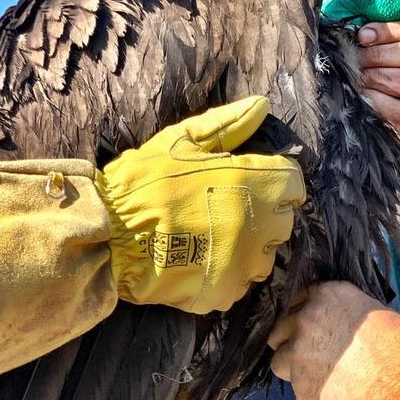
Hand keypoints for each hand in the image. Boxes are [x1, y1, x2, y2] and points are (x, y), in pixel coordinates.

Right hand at [98, 97, 305, 314]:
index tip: (252, 181)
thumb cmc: (142, 182)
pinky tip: (201, 262)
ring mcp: (244, 264)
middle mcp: (259, 226)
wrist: (107, 236)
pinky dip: (227, 274)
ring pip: (265, 256)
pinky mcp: (226, 293)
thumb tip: (262, 106)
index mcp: (254, 184)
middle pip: (283, 221)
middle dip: (262, 213)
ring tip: (212, 238)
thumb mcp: (180, 141)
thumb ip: (227, 125)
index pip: (293, 182)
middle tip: (224, 208)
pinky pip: (240, 283)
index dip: (273, 179)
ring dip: (249, 247)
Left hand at [269, 282, 399, 399]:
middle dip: (291, 340)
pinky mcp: (299, 385)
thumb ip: (355, 313)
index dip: (305, 313)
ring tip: (319, 378)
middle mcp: (306, 319)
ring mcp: (298, 353)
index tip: (313, 325)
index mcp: (329, 295)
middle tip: (313, 354)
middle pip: (281, 327)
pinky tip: (333, 396)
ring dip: (293, 368)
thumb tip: (354, 321)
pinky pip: (297, 390)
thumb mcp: (383, 315)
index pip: (300, 298)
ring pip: (279, 360)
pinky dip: (310, 394)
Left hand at [358, 19, 399, 138]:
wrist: (393, 120)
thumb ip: (383, 38)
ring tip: (359, 77)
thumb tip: (363, 33)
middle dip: (380, 54)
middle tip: (356, 59)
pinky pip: (399, 109)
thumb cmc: (388, 79)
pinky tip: (364, 95)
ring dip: (377, 77)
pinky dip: (376, 99)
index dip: (390, 30)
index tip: (364, 35)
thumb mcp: (390, 53)